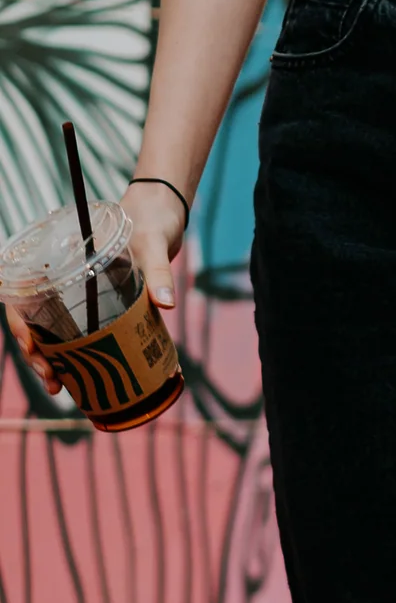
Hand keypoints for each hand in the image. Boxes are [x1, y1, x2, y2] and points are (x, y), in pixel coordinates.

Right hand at [3, 177, 186, 396]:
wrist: (164, 213)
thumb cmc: (151, 220)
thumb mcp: (153, 244)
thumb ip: (158, 272)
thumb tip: (167, 305)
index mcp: (60, 259)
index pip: (23, 295)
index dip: (21, 326)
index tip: (33, 350)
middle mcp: (64, 278)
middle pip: (35, 321)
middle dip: (38, 355)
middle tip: (54, 384)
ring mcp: (82, 292)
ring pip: (55, 330)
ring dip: (55, 360)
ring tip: (64, 388)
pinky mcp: (102, 302)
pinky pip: (85, 331)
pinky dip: (82, 354)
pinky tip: (88, 377)